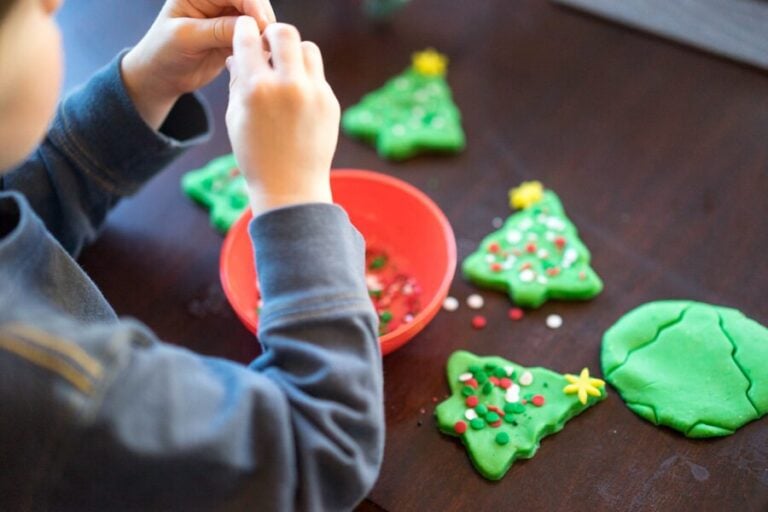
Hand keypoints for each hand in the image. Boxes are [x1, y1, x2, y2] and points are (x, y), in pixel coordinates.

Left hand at [122, 0, 275, 129]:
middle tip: (267, 41)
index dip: (253, 5)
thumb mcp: (186, 37)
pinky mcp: (234, 35)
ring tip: (264, 50)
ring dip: (264, 32)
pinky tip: (261, 55)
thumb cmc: (163, 52)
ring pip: (257, 18)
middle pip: (252, 1)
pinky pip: (255, 35)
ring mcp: (226, 17)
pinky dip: (260, 44)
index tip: (261, 27)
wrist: (161, 76)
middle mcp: (215, 0)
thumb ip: (217, 29)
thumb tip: (250, 26)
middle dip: (262, 18)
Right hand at [226, 18, 339, 214]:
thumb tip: (236, 55)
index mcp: (257, 89)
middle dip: (273, 35)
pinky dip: (306, 77)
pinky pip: (318, 75)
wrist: (291, 188)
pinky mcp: (330, 102)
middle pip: (285, 33)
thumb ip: (237, 82)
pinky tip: (296, 94)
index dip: (245, 30)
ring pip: (308, 48)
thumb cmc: (256, 155)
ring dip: (294, 53)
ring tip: (285, 70)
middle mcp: (288, 86)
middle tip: (268, 47)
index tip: (246, 32)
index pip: (249, 38)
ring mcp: (314, 93)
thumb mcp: (237, 118)